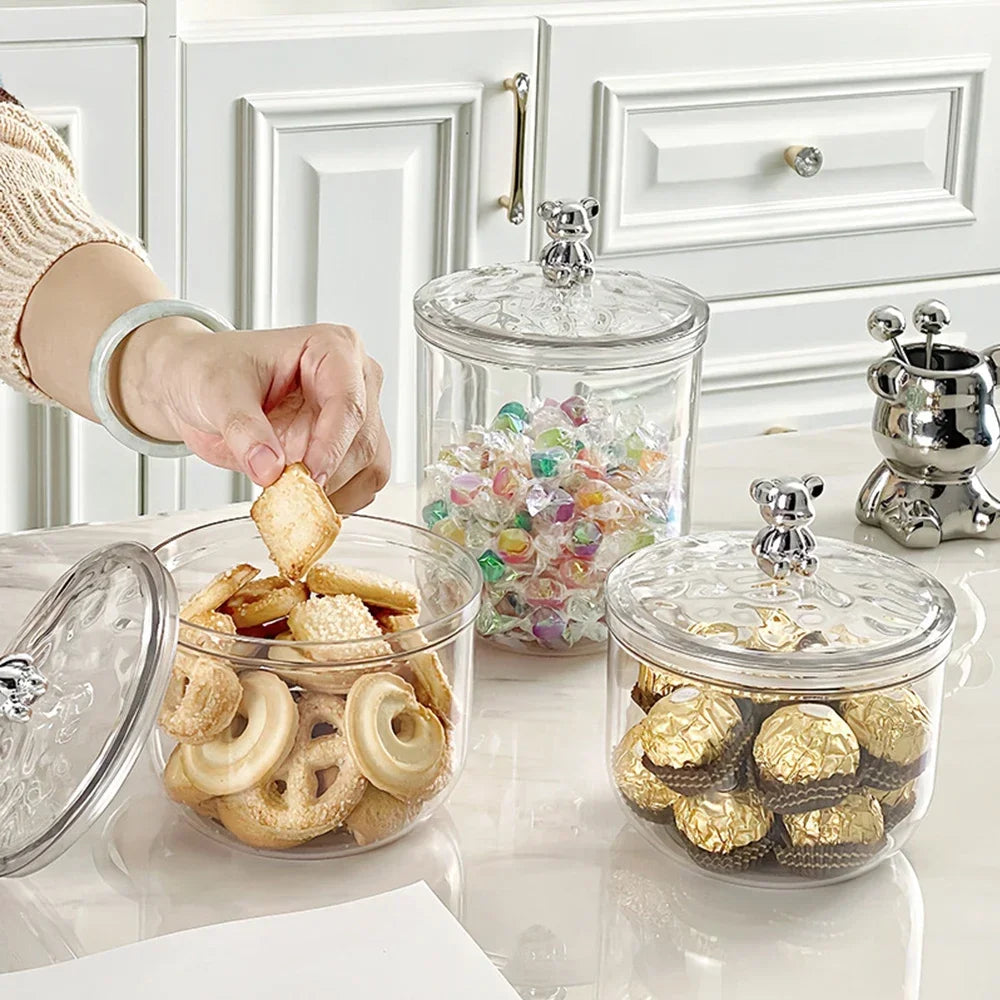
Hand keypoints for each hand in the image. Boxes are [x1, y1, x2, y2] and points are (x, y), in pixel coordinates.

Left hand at [121, 321, 389, 511]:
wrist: (198, 388)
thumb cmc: (212, 371)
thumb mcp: (216, 393)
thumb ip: (243, 430)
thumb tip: (269, 469)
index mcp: (332, 349)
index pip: (348, 402)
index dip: (331, 445)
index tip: (309, 478)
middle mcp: (356, 381)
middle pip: (364, 440)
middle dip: (327, 474)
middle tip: (286, 494)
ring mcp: (359, 417)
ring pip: (371, 467)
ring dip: (334, 491)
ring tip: (288, 494)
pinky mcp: (352, 449)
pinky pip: (363, 485)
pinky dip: (336, 501)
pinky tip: (301, 497)